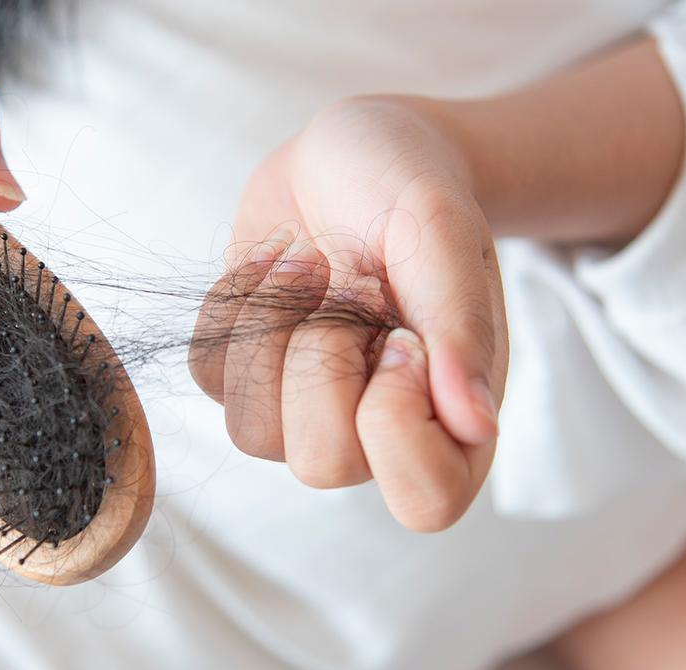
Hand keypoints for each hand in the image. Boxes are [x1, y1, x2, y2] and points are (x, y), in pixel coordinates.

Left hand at [189, 96, 507, 530]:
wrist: (352, 151)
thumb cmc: (413, 189)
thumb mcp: (443, 233)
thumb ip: (460, 324)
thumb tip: (477, 424)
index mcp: (452, 416)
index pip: (426, 502)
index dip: (396, 421)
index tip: (401, 333)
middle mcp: (376, 431)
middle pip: (321, 467)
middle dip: (320, 359)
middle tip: (352, 283)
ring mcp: (302, 410)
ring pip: (250, 432)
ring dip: (270, 327)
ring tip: (309, 259)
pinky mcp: (245, 374)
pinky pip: (208, 376)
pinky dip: (235, 304)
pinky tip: (277, 257)